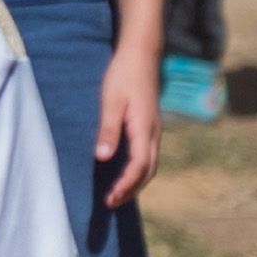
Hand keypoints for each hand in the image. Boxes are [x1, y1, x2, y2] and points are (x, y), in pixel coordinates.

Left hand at [94, 40, 160, 206]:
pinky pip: (147, 154)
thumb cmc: (123, 75)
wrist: (141, 54)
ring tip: (117, 193)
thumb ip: (108, 130)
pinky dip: (137, 169)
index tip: (109, 199)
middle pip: (148, 171)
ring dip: (135, 181)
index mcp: (144, 129)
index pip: (138, 167)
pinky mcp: (149, 124)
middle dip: (131, 189)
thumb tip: (103, 158)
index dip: (124, 185)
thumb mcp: (111, 101)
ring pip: (150, 164)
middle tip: (111, 202)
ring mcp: (154, 129)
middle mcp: (153, 133)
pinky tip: (123, 170)